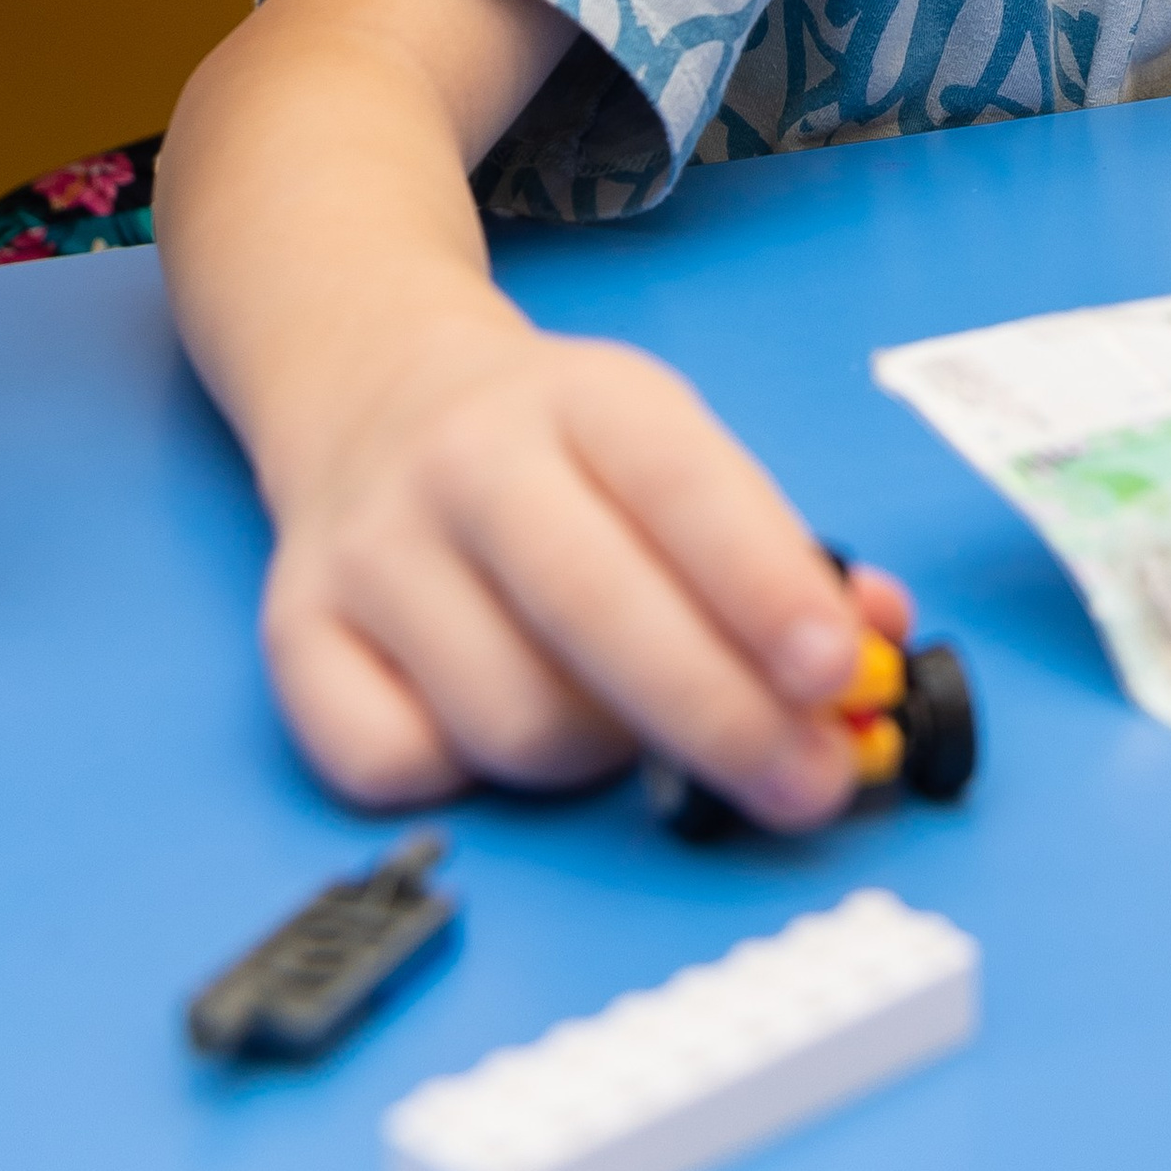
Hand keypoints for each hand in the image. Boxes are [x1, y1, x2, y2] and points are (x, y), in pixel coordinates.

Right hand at [257, 306, 914, 818]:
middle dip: (721, 719)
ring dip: (602, 759)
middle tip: (808, 783)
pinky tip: (500, 725)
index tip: (837, 672)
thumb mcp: (674, 448)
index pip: (683, 489)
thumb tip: (878, 639)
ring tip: (628, 724)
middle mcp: (467, 461)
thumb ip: (778, 549)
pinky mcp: (293, 633)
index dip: (764, 588)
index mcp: (587, 397)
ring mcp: (370, 549)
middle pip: (598, 614)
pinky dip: (470, 780)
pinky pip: (397, 765)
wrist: (372, 388)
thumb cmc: (561, 451)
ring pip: (513, 720)